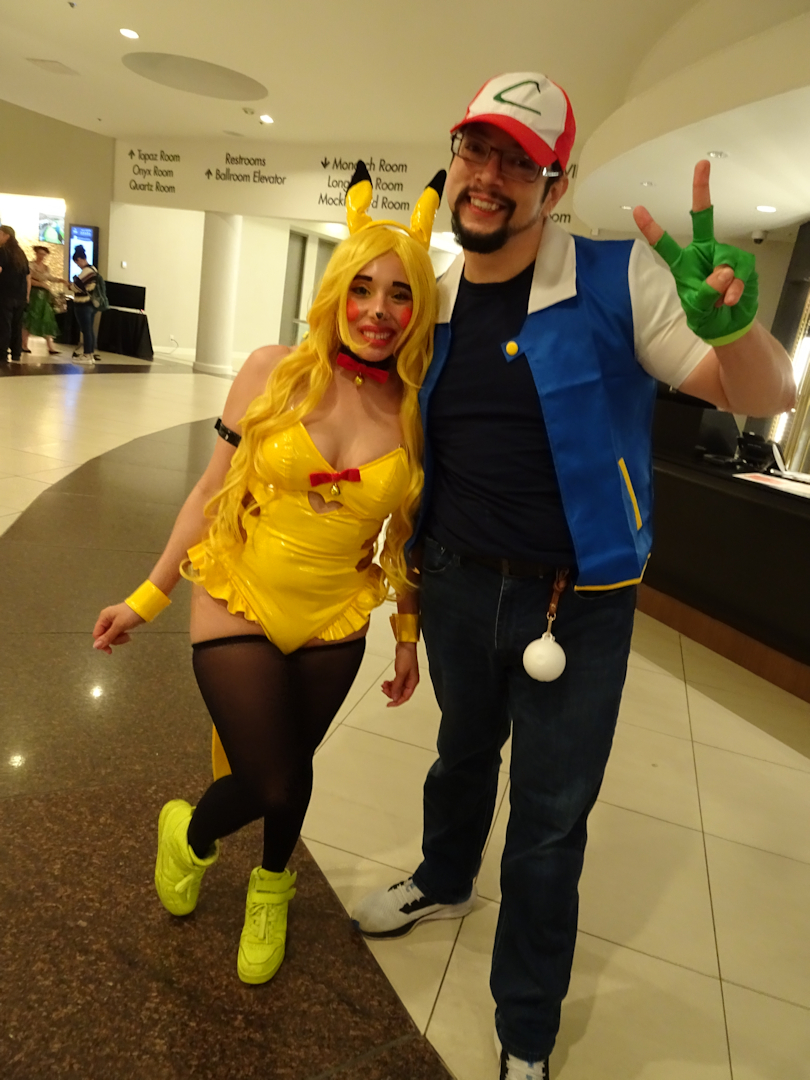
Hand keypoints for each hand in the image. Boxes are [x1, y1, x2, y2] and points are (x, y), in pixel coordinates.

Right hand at [92, 602, 144, 653]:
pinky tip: (128, 635)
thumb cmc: (130, 615)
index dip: (101, 643)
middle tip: (124, 638)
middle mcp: (106, 619)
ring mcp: (114, 622)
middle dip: (114, 639)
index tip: (109, 650)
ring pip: (111, 636)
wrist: (144, 607)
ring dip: (119, 638)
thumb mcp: (119, 626)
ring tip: (128, 636)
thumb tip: (95, 646)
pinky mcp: (120, 624)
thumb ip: (108, 636)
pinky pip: (117, 634)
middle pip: (104, 636)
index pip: (97, 633)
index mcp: (103, 617)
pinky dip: (122, 636)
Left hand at [381, 642, 418, 706]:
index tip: (389, 704)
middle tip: (384, 690)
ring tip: (384, 685)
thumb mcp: (401, 673)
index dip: (397, 702)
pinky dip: (391, 684)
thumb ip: (397, 686)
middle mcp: (410, 681)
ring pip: (397, 688)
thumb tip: (394, 697)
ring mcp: (406, 677)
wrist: (405, 646)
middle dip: (392, 693)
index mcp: (413, 682)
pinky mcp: (402, 673)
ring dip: (390, 688)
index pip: (405, 697)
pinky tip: (386, 682)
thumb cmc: (407, 656)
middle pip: (400, 693)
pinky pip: (396, 682)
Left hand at [633, 160, 757, 344]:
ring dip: (724, 286)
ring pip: (724, 260)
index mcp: (683, 262)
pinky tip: (730, 300)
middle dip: (701, 190)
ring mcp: (723, 255)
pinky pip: (739, 272)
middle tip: (701, 165)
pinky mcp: (743, 263)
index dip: (651, 227)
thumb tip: (722, 271)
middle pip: (702, 218)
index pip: (664, 243)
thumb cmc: (705, 316)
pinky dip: (735, 290)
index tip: (638, 209)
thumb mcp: (697, 309)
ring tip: (720, 301)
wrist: (728, 325)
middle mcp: (702, 253)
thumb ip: (705, 292)